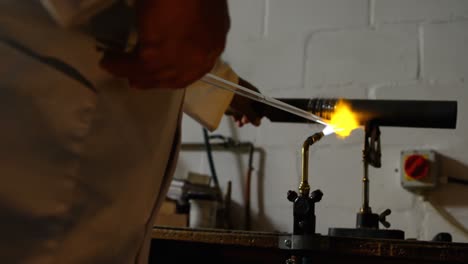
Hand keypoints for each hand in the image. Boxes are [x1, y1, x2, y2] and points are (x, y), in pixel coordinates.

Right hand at [100, 0, 229, 88]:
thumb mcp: (198, 9)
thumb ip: (192, 24)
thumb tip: (176, 28)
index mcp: (216, 39)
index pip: (197, 66)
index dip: (178, 73)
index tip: (164, 74)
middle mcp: (204, 54)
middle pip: (178, 77)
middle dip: (155, 80)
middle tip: (137, 82)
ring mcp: (183, 58)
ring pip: (155, 74)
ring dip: (132, 73)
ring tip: (115, 67)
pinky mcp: (158, 54)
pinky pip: (136, 66)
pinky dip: (120, 65)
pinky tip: (108, 61)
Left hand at [226, 78, 264, 126]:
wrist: (221, 82)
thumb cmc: (235, 93)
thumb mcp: (244, 108)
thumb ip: (252, 116)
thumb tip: (258, 123)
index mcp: (256, 95)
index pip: (262, 107)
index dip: (259, 116)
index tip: (254, 122)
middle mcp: (250, 93)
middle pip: (252, 107)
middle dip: (248, 117)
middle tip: (244, 122)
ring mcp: (241, 92)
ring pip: (243, 106)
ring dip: (240, 115)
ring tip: (237, 121)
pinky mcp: (233, 93)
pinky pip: (236, 103)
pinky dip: (234, 110)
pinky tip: (230, 113)